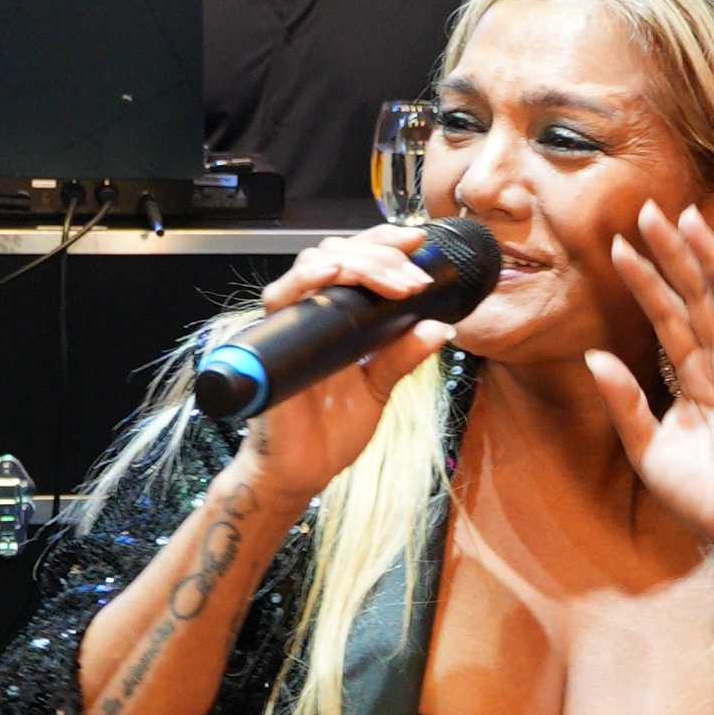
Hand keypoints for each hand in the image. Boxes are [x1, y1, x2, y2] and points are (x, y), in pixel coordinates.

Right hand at [234, 230, 456, 518]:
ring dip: (358, 264)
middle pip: (339, 252)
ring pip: (314, 264)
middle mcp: (312, 310)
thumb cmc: (331, 431)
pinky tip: (332, 274)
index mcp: (338, 315)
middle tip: (414, 277)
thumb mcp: (379, 388)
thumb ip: (403, 356)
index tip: (419, 243)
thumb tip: (441, 326)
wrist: (303, 471)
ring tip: (394, 282)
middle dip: (381, 256)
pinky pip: (281, 297)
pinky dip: (306, 280)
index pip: (357, 260)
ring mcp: (291, 322)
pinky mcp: (272, 340)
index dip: (385, 244)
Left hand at [587, 203, 713, 562]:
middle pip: (694, 296)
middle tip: (649, 208)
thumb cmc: (697, 493)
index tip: (617, 244)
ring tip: (687, 220)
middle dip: (673, 252)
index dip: (644, 279)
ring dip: (708, 262)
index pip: (665, 315)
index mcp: (690, 374)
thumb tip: (593, 354)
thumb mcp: (645, 445)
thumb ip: (624, 400)